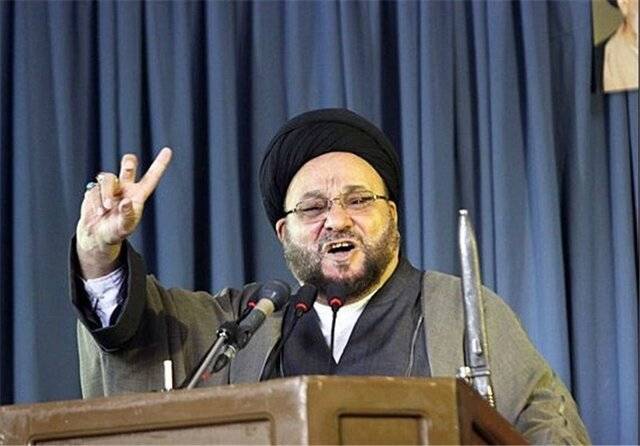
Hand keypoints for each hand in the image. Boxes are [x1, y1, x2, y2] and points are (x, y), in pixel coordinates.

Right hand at [76, 147, 172, 277]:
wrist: (97, 235)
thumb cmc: (116, 231)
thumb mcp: (125, 227)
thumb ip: (127, 215)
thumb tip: (126, 202)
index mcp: (138, 195)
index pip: (151, 178)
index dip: (159, 164)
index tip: (168, 150)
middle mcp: (125, 188)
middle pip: (128, 167)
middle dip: (128, 164)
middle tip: (127, 166)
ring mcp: (110, 187)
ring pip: (107, 178)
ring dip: (106, 194)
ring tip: (106, 210)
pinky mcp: (95, 190)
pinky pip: (93, 189)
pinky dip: (95, 201)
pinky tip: (98, 213)